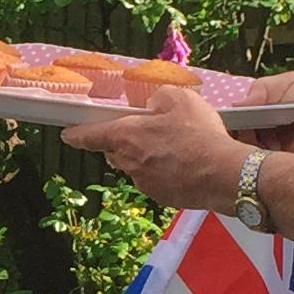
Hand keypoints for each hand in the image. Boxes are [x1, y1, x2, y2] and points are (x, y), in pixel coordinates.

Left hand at [65, 87, 254, 212]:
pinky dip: (165, 170)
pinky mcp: (161, 196)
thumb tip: (153, 108)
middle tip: (151, 128)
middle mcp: (129, 162)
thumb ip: (157, 99)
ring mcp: (145, 182)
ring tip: (178, 145)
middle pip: (116, 150)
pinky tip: (187, 161)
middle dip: (127, 140)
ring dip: (149, 155)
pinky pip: (156, 179)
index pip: (90, 135)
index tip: (68, 134)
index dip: (77, 134)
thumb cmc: (200, 135)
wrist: (224, 173)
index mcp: (126, 136)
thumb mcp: (178, 98)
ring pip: (137, 165)